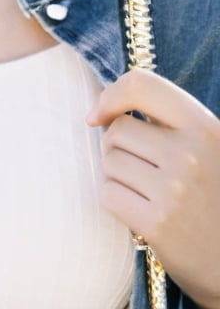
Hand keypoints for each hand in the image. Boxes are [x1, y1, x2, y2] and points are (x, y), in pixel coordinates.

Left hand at [88, 67, 219, 308]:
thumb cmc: (213, 197)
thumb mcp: (208, 147)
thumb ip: (171, 121)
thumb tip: (106, 105)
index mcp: (205, 127)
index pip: (141, 85)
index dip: (111, 96)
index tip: (100, 116)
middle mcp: (191, 154)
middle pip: (117, 130)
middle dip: (117, 148)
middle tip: (140, 170)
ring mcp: (174, 189)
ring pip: (108, 162)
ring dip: (117, 176)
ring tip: (145, 192)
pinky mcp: (157, 223)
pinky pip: (108, 194)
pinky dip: (116, 201)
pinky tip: (139, 212)